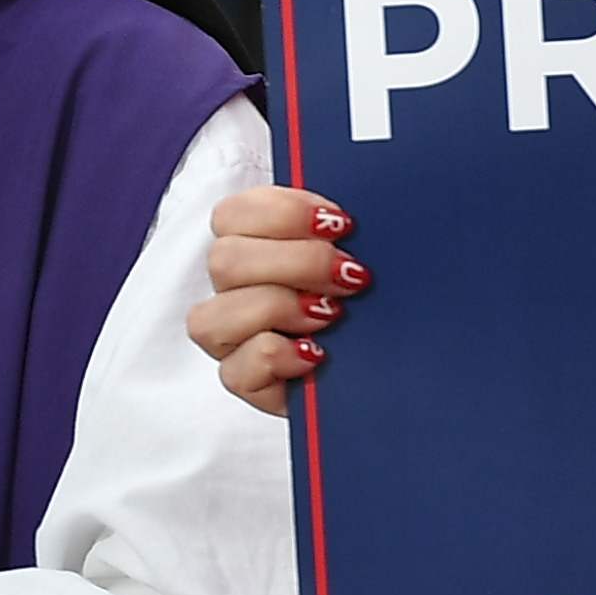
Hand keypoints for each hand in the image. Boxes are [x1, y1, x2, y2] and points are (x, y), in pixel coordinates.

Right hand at [188, 184, 364, 411]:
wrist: (383, 365)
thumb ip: (339, 229)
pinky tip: (316, 353)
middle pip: (224, 260)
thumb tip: (346, 215)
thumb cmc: (365, 303)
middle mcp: (233, 290)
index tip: (340, 223)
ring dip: (279, 308)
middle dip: (297, 263)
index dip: (284, 213)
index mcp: (250, 246)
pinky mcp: (244, 381)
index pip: (233, 215)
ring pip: (212, 317)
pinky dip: (277, 357)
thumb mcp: (356, 256)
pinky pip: (235, 372)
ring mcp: (232, 338)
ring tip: (331, 314)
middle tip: (350, 275)